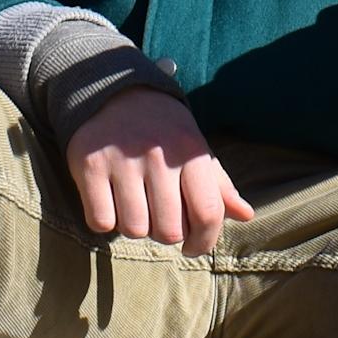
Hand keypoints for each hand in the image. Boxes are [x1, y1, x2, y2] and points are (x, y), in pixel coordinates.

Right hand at [63, 86, 253, 255]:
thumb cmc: (162, 130)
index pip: (208, 213)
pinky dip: (105, 219)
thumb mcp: (194, 148)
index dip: (204, 242)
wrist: (114, 91)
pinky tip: (110, 199)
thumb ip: (218, 185)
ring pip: (134, 230)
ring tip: (135, 203)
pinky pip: (100, 222)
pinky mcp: (90, 165)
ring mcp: (122, 160)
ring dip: (135, 226)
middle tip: (158, 214)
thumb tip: (247, 215)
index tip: (193, 246)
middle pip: (169, 231)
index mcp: (191, 151)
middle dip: (165, 233)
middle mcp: (159, 155)